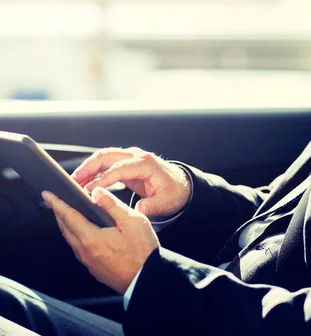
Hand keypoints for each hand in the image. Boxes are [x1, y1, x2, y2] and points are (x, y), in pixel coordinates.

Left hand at [42, 187, 158, 293]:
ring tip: (67, 213)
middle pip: (66, 228)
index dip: (57, 203)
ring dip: (66, 224)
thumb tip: (96, 192)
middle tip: (55, 201)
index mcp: (91, 238)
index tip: (48, 194)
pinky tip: (83, 231)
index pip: (68, 216)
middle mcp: (86, 251)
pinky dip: (75, 235)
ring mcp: (89, 262)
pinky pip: (79, 248)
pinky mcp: (95, 268)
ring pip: (71, 239)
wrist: (146, 279)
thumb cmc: (142, 251)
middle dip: (59, 213)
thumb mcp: (132, 221)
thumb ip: (111, 204)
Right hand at [72, 147, 190, 217]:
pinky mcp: (126, 162)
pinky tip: (83, 182)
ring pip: (103, 156)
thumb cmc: (173, 193)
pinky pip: (106, 162)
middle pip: (106, 156)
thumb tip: (138, 212)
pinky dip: (93, 170)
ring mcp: (130, 157)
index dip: (102, 179)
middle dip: (87, 168)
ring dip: (87, 167)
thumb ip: (151, 207)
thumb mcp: (165, 202)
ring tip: (73, 182)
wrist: (180, 185)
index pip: (119, 168)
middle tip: (72, 182)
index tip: (88, 191)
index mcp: (145, 164)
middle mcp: (136, 156)